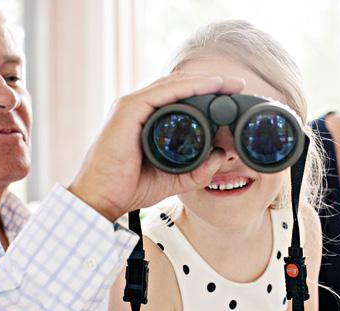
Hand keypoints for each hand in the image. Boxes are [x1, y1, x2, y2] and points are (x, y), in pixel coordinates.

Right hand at [69, 72, 245, 220]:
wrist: (101, 199)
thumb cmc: (128, 187)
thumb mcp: (173, 178)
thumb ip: (197, 170)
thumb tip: (221, 155)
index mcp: (147, 120)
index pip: (180, 99)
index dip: (207, 94)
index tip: (233, 98)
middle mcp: (139, 108)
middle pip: (179, 88)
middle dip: (210, 84)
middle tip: (238, 85)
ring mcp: (132, 106)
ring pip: (173, 85)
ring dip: (204, 81)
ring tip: (229, 83)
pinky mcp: (127, 110)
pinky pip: (162, 93)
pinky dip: (187, 87)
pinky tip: (208, 85)